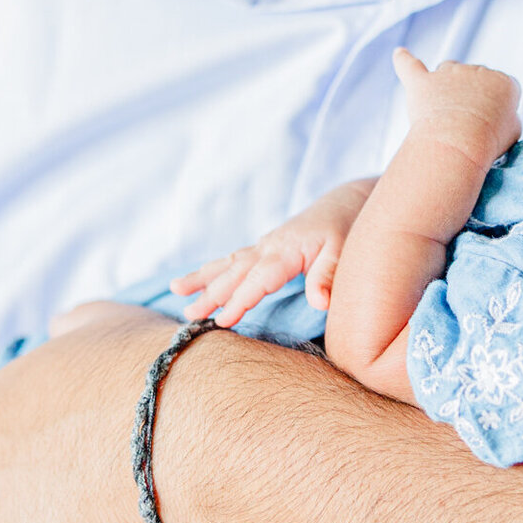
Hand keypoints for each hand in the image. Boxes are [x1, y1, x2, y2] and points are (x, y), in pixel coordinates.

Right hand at [172, 178, 377, 323]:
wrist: (347, 201)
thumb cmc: (346, 229)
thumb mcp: (345, 252)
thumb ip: (328, 276)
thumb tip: (319, 303)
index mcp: (286, 251)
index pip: (258, 280)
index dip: (240, 301)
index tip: (222, 320)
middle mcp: (269, 247)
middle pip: (235, 273)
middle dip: (211, 294)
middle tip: (189, 315)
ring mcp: (265, 245)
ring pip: (229, 263)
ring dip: (203, 278)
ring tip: (176, 290)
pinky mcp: (266, 246)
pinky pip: (234, 259)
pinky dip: (214, 269)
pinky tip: (197, 280)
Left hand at [392, 47, 521, 167]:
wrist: (460, 141)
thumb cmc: (489, 141)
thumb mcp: (512, 131)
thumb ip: (505, 116)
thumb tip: (494, 114)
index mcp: (503, 82)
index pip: (501, 90)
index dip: (495, 110)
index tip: (491, 127)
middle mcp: (477, 71)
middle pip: (473, 78)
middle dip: (471, 99)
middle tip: (467, 128)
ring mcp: (448, 74)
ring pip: (447, 70)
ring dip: (446, 87)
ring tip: (445, 116)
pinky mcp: (422, 82)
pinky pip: (409, 65)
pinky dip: (404, 60)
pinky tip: (399, 53)